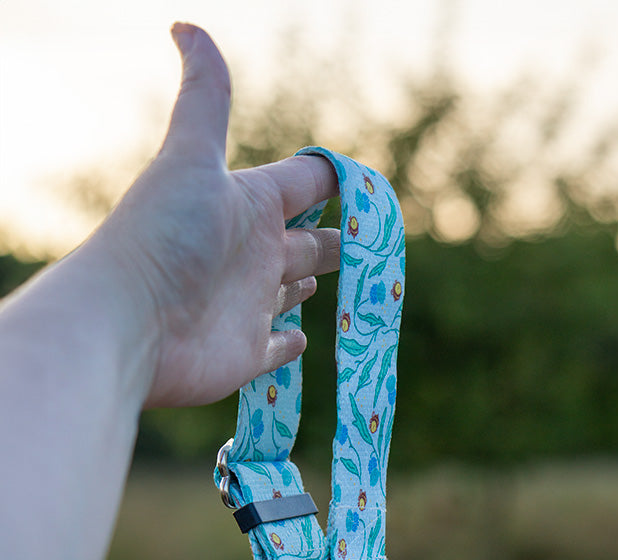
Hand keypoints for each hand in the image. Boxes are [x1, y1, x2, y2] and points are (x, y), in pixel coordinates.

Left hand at [99, 23, 339, 408]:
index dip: (336, 183)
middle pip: (309, 242)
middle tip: (368, 246)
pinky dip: (289, 343)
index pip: (305, 187)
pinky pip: (277, 347)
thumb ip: (205, 98)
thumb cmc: (165, 236)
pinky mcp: (248, 352)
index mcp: (250, 206)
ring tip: (326, 280)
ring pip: (292, 290)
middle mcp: (253, 254)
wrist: (130, 322)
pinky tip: (299, 337)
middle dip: (337, 242)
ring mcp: (251, 305)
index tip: (367, 188)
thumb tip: (184, 25)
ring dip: (308, 283)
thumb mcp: (192, 158)